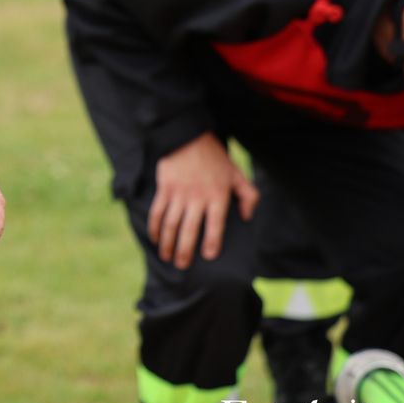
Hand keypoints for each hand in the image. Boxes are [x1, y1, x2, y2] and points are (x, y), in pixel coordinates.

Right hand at [148, 132, 256, 269]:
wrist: (188, 136)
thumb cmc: (215, 158)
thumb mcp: (237, 174)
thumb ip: (249, 196)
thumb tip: (247, 218)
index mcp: (217, 195)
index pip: (215, 224)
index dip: (212, 242)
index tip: (208, 256)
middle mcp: (197, 196)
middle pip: (189, 229)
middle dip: (184, 250)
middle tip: (182, 265)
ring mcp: (179, 193)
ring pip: (171, 224)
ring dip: (168, 243)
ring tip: (167, 257)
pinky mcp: (164, 188)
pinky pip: (157, 211)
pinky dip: (155, 227)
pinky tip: (155, 238)